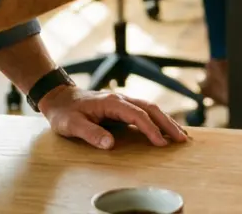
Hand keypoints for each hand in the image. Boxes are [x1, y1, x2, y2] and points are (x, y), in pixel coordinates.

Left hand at [38, 85, 188, 149]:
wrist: (60, 98)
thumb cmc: (65, 113)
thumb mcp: (72, 125)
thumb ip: (91, 133)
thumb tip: (111, 144)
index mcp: (111, 102)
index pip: (137, 115)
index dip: (150, 129)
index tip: (161, 143)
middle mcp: (121, 98)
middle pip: (150, 108)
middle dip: (167, 123)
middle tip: (182, 139)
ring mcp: (123, 101)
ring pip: (151, 108)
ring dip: (166, 120)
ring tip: (181, 135)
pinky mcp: (123, 106)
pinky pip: (145, 111)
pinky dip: (158, 119)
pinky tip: (166, 127)